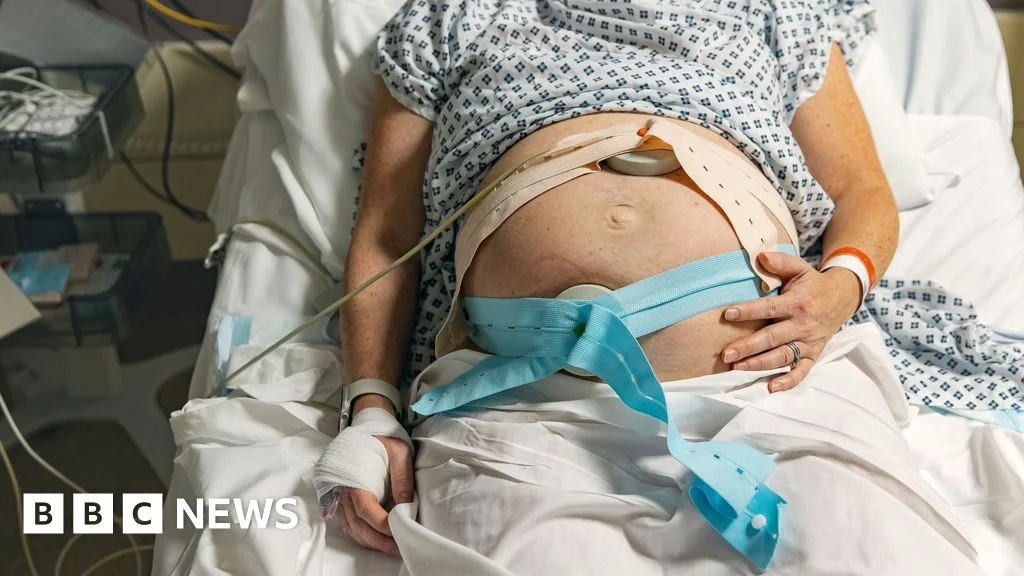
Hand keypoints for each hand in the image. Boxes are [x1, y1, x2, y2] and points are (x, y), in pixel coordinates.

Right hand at [336, 395, 413, 556]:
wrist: (369, 425)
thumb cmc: (385, 438)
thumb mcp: (400, 454)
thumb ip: (402, 482)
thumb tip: (406, 511)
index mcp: (353, 476)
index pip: (365, 509)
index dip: (381, 525)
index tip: (399, 532)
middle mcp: (341, 489)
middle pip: (356, 525)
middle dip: (378, 541)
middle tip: (399, 549)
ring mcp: (339, 495)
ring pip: (351, 528)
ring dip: (370, 541)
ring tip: (392, 547)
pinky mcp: (342, 499)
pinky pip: (349, 524)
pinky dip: (362, 535)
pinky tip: (378, 539)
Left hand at [721, 251, 861, 391]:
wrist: (842, 299)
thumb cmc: (812, 284)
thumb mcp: (799, 268)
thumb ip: (780, 262)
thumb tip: (759, 256)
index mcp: (797, 303)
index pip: (769, 308)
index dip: (748, 311)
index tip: (727, 314)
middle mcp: (803, 325)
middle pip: (772, 338)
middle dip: (748, 347)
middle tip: (726, 354)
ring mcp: (809, 342)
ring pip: (783, 356)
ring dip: (760, 364)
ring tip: (737, 368)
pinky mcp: (813, 355)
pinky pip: (802, 371)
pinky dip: (788, 381)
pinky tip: (771, 387)